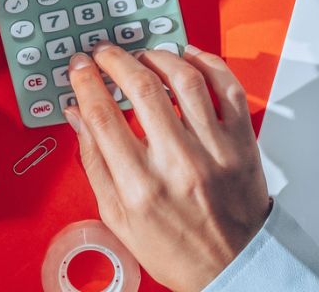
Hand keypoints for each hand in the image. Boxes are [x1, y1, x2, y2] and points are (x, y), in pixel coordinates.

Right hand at [65, 44, 270, 291]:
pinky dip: (207, 63)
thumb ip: (94, 162)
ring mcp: (214, 149)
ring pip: (185, 79)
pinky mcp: (241, 141)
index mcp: (140, 185)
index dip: (86, 82)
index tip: (80, 67)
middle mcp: (177, 163)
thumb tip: (77, 115)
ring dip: (158, 56)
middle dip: (116, 60)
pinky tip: (188, 59)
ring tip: (144, 55)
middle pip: (142, 88)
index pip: (103, 115)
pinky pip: (227, 87)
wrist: (233, 265)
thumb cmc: (175, 247)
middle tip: (106, 54)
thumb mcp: (117, 217)